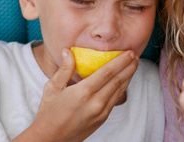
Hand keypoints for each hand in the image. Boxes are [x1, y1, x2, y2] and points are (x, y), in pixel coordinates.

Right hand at [14, 49, 138, 141]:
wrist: (50, 139)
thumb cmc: (48, 112)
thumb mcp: (52, 88)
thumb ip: (64, 69)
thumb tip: (68, 51)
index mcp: (82, 93)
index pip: (107, 72)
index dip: (120, 61)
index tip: (129, 52)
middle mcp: (95, 103)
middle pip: (117, 80)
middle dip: (129, 66)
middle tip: (135, 54)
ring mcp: (100, 112)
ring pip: (119, 90)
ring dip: (128, 76)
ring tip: (134, 64)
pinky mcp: (102, 119)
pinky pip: (115, 99)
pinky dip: (122, 87)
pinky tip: (124, 79)